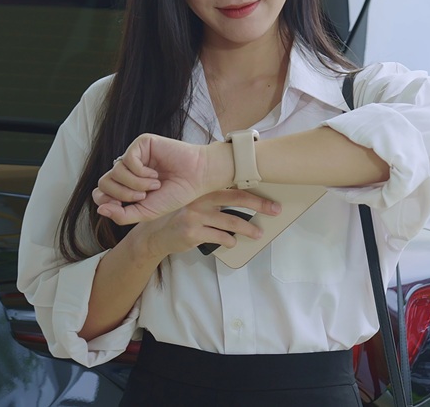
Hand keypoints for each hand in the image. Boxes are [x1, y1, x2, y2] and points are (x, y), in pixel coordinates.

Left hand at [94, 134, 227, 223]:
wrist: (197, 178)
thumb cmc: (176, 194)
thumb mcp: (147, 212)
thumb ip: (122, 215)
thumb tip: (100, 210)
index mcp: (127, 185)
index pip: (101, 193)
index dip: (107, 201)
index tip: (124, 206)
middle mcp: (128, 170)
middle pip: (104, 183)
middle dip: (122, 194)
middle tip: (143, 196)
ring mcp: (134, 156)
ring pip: (115, 172)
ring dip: (135, 184)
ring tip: (155, 184)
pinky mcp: (141, 144)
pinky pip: (127, 160)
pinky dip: (140, 172)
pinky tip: (155, 173)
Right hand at [128, 189, 281, 257]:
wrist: (154, 235)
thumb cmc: (179, 218)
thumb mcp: (194, 203)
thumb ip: (213, 200)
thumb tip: (244, 200)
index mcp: (202, 190)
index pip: (232, 187)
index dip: (253, 191)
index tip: (270, 196)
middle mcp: (199, 200)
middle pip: (236, 199)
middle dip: (259, 205)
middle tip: (275, 210)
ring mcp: (195, 216)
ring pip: (230, 222)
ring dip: (247, 229)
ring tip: (257, 234)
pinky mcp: (192, 233)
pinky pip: (219, 237)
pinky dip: (229, 241)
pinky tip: (232, 242)